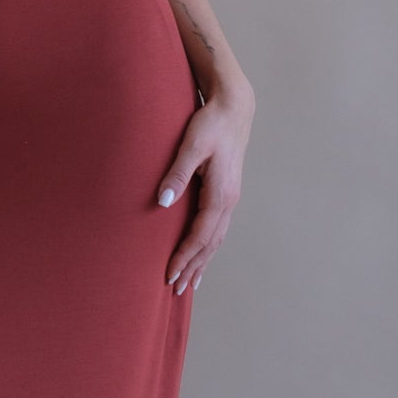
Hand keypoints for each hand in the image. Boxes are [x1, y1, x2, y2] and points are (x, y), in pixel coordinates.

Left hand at [157, 84, 253, 295]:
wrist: (234, 107)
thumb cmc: (211, 123)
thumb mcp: (191, 145)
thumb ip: (177, 173)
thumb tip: (163, 201)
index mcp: (221, 194)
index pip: (200, 235)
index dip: (184, 257)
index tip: (168, 274)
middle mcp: (229, 201)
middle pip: (210, 244)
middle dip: (193, 267)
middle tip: (175, 290)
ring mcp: (230, 198)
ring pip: (216, 238)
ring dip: (202, 261)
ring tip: (190, 281)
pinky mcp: (226, 192)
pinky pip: (217, 228)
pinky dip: (208, 246)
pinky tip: (201, 252)